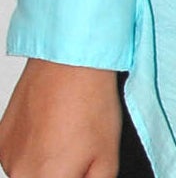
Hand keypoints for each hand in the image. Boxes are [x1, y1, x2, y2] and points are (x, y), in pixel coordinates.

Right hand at [0, 58, 120, 177]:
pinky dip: (34, 147)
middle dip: (64, 172)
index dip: (77, 175)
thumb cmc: (90, 103)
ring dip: (48, 162)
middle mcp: (20, 174)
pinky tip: (52, 126)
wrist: (69, 63)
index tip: (85, 166)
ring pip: (31, 172)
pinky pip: (19, 155)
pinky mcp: (0, 141)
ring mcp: (6, 158)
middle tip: (80, 148)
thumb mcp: (109, 155)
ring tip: (69, 132)